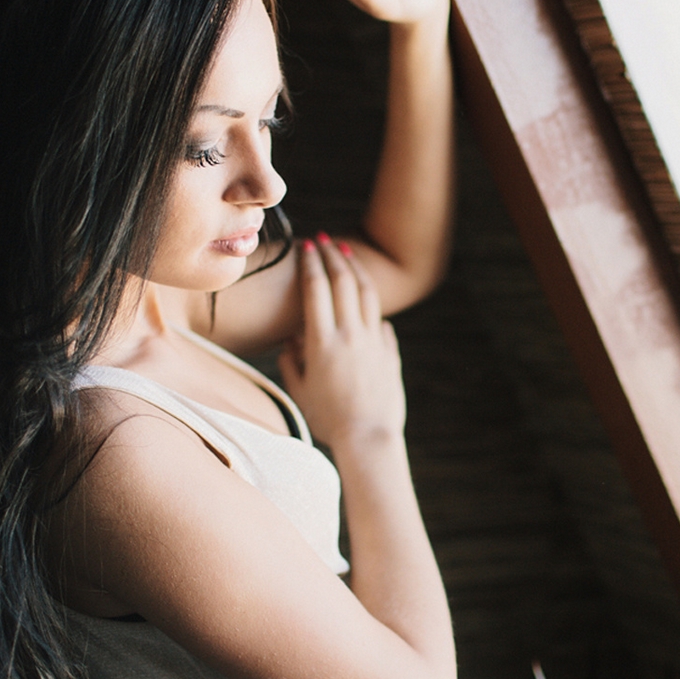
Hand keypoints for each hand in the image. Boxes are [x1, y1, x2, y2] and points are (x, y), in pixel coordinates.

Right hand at [279, 236, 405, 450]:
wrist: (368, 438)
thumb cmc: (328, 419)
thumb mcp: (300, 391)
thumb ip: (292, 361)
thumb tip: (290, 340)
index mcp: (321, 342)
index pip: (316, 290)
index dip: (311, 264)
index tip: (306, 247)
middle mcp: (349, 335)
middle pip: (343, 282)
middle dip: (332, 256)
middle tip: (324, 240)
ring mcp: (373, 341)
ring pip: (367, 294)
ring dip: (356, 269)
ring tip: (348, 254)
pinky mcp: (389, 352)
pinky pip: (381, 320)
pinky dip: (372, 303)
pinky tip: (366, 296)